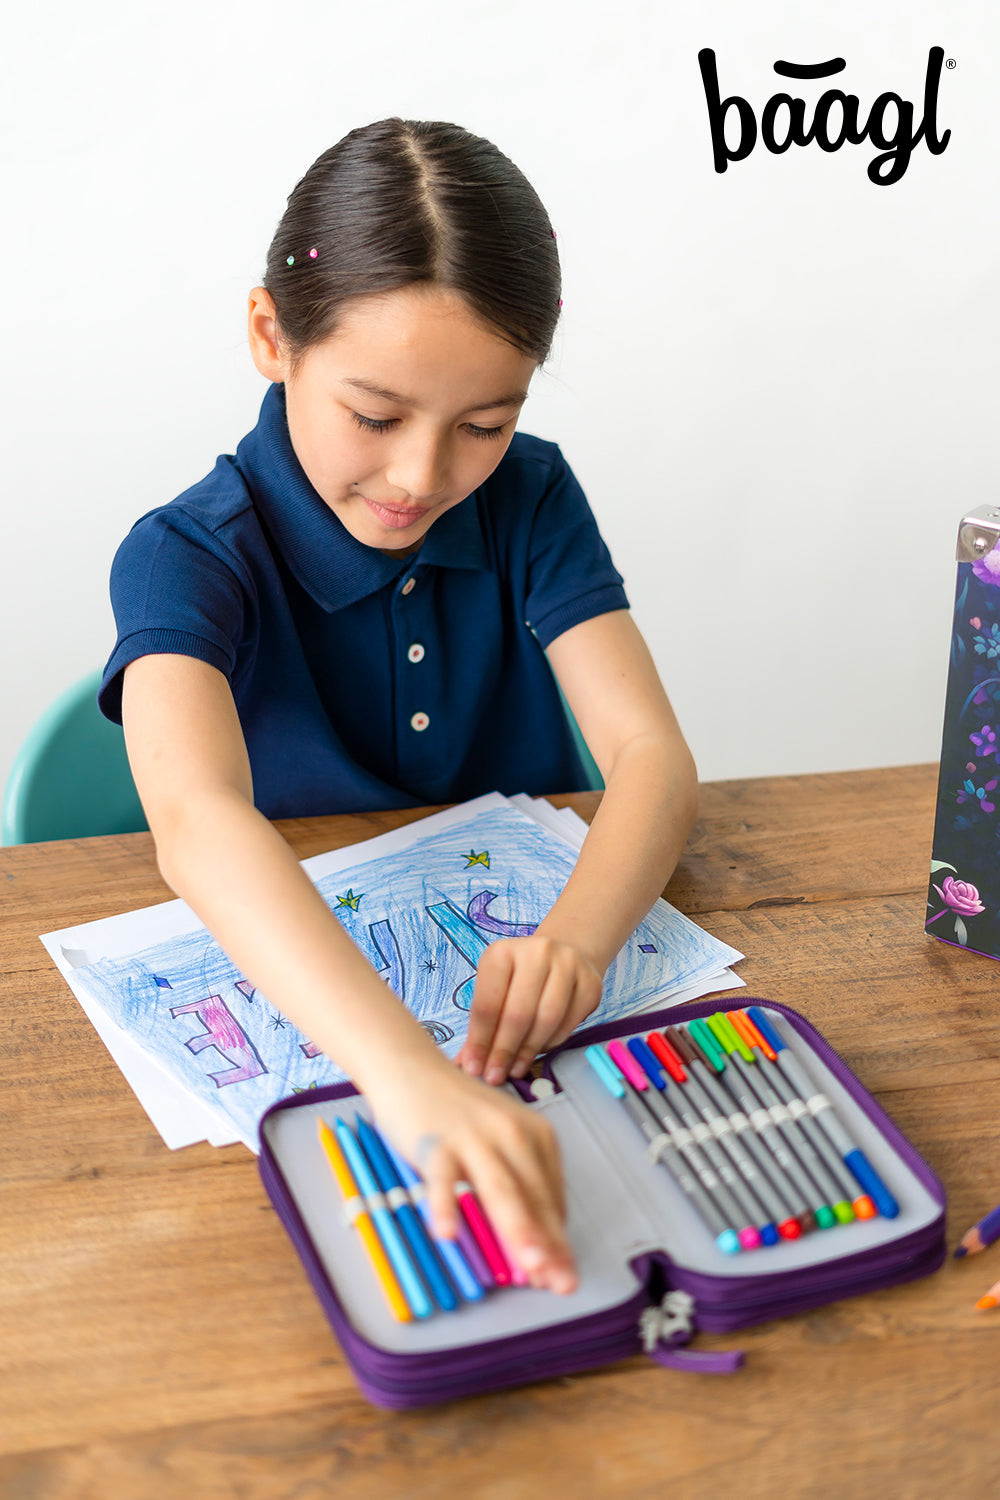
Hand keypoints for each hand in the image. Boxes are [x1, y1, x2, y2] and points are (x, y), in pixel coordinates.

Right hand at [367, 1055, 576, 1293]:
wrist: (412, 1068)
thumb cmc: (457, 1112)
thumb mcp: (498, 1141)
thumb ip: (517, 1182)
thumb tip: (536, 1239)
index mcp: (535, 1135)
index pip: (550, 1196)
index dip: (557, 1239)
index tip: (562, 1274)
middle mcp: (512, 1134)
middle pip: (532, 1196)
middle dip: (549, 1244)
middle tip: (561, 1283)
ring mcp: (474, 1137)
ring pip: (499, 1189)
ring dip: (518, 1229)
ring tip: (531, 1267)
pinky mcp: (436, 1141)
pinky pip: (441, 1179)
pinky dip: (445, 1206)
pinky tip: (447, 1233)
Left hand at [456, 934, 603, 1085]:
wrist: (562, 956)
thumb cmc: (519, 979)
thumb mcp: (494, 991)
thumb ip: (480, 1026)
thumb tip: (465, 1065)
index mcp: (502, 952)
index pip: (487, 1004)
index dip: (480, 1042)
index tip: (475, 1069)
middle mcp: (536, 952)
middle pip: (518, 1013)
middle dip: (504, 1051)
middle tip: (496, 1076)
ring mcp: (568, 964)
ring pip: (547, 1019)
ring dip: (529, 1051)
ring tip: (516, 1068)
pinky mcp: (591, 982)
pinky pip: (569, 1023)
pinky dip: (552, 1042)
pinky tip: (538, 1050)